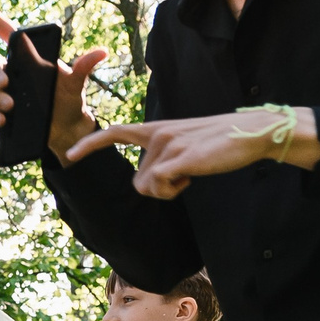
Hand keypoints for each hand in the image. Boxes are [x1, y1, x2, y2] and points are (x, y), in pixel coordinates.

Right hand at [0, 0, 110, 163]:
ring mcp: (6, 94)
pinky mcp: (2, 113)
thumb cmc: (70, 100)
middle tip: (5, 83)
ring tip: (11, 106)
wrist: (66, 129)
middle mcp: (14, 73)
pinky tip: (2, 120)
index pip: (7, 33)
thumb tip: (102, 52)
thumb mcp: (77, 83)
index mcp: (28, 59)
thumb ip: (83, 68)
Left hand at [64, 108, 319, 198]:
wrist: (251, 134)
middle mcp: (158, 134)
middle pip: (138, 180)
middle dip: (158, 188)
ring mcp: (167, 145)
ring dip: (167, 191)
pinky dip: (172, 191)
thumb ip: (164, 159)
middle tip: (185, 177)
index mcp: (157, 129)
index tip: (69, 155)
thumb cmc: (220, 144)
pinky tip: (190, 179)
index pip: (116, 133)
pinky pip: (158, 187)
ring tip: (190, 175)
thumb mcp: (186, 147)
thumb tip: (148, 182)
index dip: (91, 144)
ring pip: (146, 187)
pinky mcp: (179, 158)